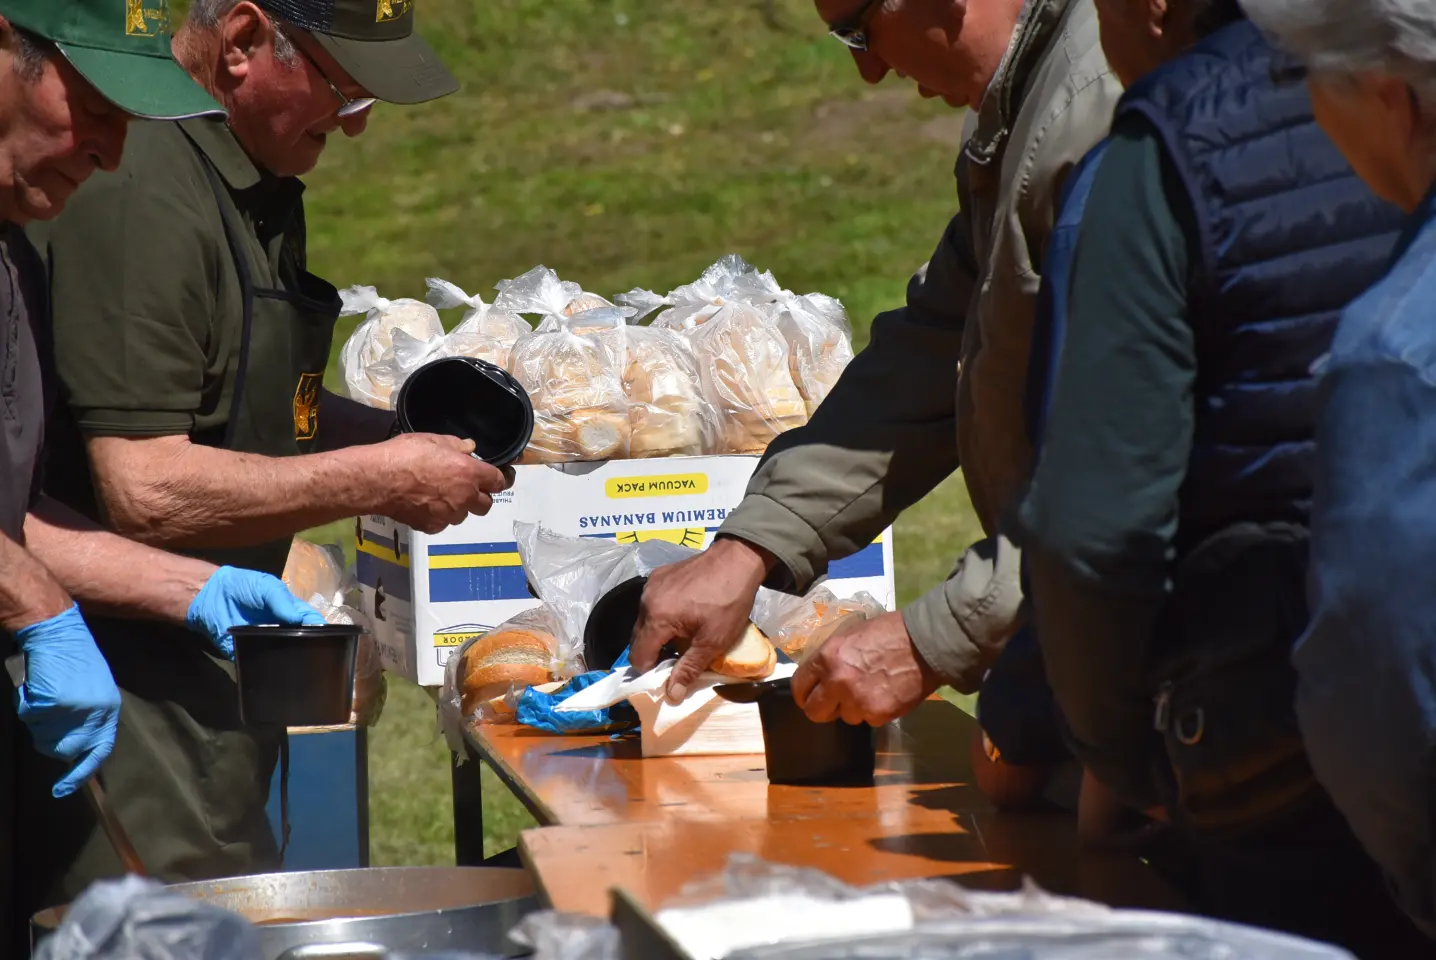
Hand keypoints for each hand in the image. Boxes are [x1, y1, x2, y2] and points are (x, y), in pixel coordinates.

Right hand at [13, 605, 121, 797]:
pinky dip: (25, 703)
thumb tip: (73, 748)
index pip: (100, 749)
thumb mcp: (93, 688)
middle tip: (43, 710)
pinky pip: (29, 716)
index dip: (81, 772)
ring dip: (36, 718)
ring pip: (42, 735)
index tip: (63, 789)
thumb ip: (88, 717)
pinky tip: (34, 684)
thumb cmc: (72, 656)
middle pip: (63, 749)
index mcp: (109, 709)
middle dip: (47, 737)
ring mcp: (76, 708)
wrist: (56, 630)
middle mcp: (97, 712)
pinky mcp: (55, 702)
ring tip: (43, 690)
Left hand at [187, 566, 325, 658]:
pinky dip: (267, 669)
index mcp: (290, 612)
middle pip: (301, 643)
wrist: (210, 597)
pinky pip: (261, 665)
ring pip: (284, 656)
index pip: (311, 623)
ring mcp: (266, 644)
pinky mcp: (248, 655)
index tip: (329, 639)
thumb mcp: (267, 587)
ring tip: (300, 667)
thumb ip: (283, 602)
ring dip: (291, 661)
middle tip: (316, 656)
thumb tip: (300, 621)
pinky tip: (275, 672)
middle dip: (309, 649)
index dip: (320, 630)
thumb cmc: (243, 587)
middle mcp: (282, 631)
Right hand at [377, 433, 514, 533]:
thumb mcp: (433, 440)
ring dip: (458, 507)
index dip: (497, 479)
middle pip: (486, 505)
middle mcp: (464, 497)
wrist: (378, 480)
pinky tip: (424, 505)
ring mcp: (448, 515)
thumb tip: (470, 448)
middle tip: (466, 487)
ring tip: (439, 495)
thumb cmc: (405, 455)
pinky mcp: (432, 526)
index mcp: (469, 473)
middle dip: (480, 497)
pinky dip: (438, 516)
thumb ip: (456, 445)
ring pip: (463, 515)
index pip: (498, 481)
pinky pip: (442, 523)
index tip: (493, 478)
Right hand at [631, 538, 773, 702]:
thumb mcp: (713, 641)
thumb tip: (672, 695)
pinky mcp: (659, 575)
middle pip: (638, 639)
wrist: (738, 559)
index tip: (670, 674)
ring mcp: (651, 585)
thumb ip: (689, 668)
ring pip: (645, 621)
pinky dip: (663, 615)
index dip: (652, 672)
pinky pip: (652, 604)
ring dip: (660, 634)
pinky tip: (685, 614)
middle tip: (681, 657)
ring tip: (685, 635)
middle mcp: (646, 600)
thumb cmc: (729, 602)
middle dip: (656, 653)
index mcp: (656, 617)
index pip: (638, 656)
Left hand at [792, 611, 938, 725]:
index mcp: (827, 658)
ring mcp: (857, 701)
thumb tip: (819, 674)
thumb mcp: (850, 635)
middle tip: (833, 703)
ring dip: (853, 708)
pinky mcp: (878, 714)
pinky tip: (885, 694)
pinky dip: (875, 711)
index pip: (800, 686)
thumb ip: (831, 657)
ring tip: (870, 690)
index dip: (803, 693)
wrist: (925, 644)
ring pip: (845, 717)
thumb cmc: (888, 632)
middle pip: (815, 712)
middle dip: (822, 709)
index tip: (809, 696)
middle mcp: (837, 682)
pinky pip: (868, 720)